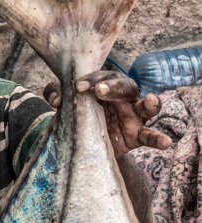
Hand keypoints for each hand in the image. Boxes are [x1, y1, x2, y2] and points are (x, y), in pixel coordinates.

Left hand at [42, 71, 171, 157]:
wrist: (88, 144)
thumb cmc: (81, 116)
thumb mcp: (68, 104)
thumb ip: (57, 94)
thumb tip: (55, 98)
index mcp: (108, 87)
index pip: (105, 77)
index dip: (93, 79)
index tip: (78, 86)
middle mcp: (124, 99)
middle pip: (125, 87)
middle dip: (114, 87)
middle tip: (100, 90)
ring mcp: (133, 117)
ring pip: (146, 108)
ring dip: (150, 103)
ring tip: (149, 101)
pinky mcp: (137, 135)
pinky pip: (150, 136)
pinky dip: (159, 139)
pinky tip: (166, 143)